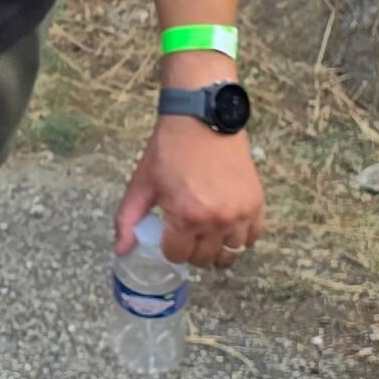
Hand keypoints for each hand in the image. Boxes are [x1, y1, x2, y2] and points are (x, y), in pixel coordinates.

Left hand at [117, 108, 262, 266]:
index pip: (177, 256)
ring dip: (217, 246)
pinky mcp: (257, 203)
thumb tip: (121, 250)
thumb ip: (127, 219)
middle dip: (192, 248)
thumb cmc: (168, 150)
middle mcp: (217, 219)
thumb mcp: (141, 183)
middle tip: (187, 230)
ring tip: (207, 229)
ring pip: (230, 252)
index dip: (169, 246)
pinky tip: (227, 223)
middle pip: (204, 259)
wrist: (202, 119)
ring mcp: (241, 213)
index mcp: (186, 216)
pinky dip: (240, 236)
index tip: (169, 232)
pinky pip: (253, 237)